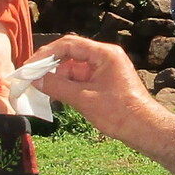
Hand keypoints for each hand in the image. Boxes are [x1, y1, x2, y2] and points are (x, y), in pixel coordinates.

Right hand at [37, 34, 174, 170]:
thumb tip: (35, 80)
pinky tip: (55, 95)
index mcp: (104, 54)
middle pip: (70, 54)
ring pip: (74, 68)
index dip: (46, 54)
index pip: (69, 44)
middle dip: (50, 66)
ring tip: (41, 90)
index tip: (30, 66)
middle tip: (31, 78)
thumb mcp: (84, 99)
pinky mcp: (104, 82)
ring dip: (58, 77)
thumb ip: (57, 87)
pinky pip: (81, 79)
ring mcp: (105, 70)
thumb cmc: (119, 113)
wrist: (144, 129)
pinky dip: (67, 85)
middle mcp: (105, 57)